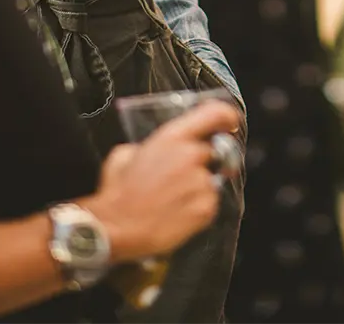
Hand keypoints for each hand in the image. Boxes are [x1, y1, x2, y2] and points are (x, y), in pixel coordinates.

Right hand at [86, 100, 241, 260]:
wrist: (114, 230)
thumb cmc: (117, 193)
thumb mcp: (125, 154)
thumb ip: (150, 146)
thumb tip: (157, 149)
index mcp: (171, 138)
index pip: (214, 114)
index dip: (226, 117)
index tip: (229, 123)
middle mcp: (190, 156)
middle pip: (213, 152)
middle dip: (201, 164)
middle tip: (180, 179)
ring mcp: (199, 183)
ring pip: (209, 181)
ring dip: (196, 189)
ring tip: (171, 201)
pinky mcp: (205, 208)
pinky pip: (210, 203)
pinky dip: (197, 209)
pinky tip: (175, 214)